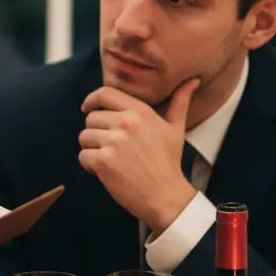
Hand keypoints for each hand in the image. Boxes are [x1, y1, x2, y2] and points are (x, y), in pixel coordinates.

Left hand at [79, 78, 200, 231]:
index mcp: (140, 112)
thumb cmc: (168, 162)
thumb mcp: (176, 128)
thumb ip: (179, 102)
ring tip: (110, 159)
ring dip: (92, 149)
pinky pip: (82, 155)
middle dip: (96, 133)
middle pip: (91, 118)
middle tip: (111, 147)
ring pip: (84, 137)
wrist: (165, 195)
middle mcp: (126, 123)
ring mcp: (114, 142)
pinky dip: (89, 165)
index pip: (105, 93)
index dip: (92, 100)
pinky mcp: (103, 161)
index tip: (87, 107)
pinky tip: (105, 171)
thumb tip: (192, 80)